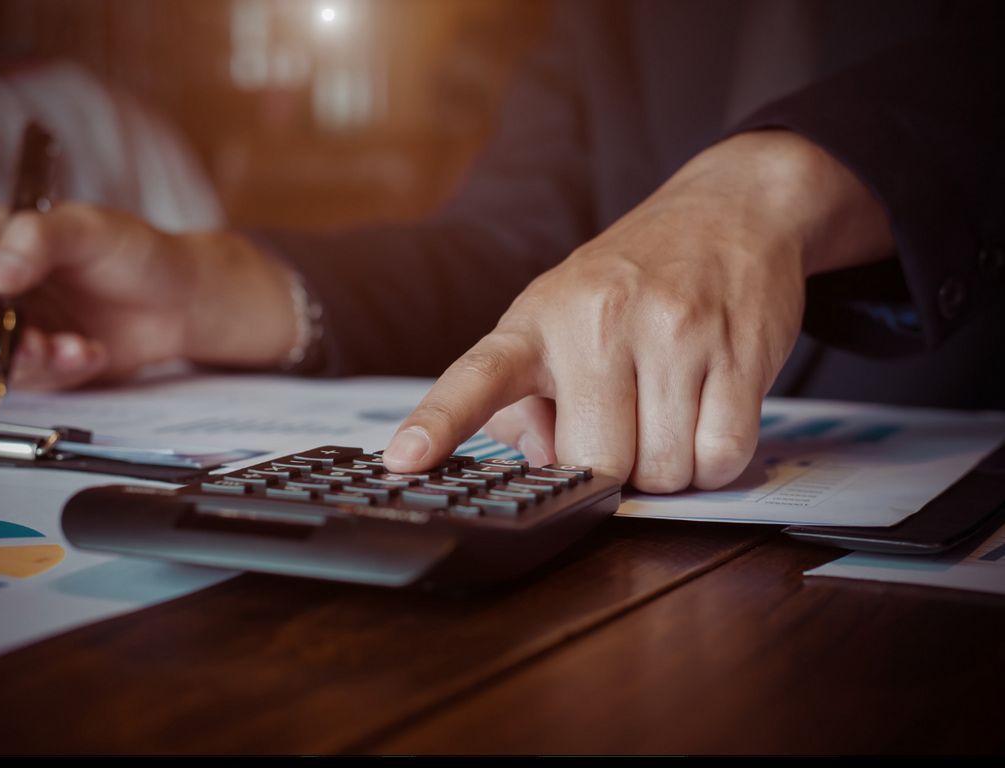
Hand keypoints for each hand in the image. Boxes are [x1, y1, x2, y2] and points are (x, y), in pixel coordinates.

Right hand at [0, 203, 297, 388]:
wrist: (177, 300)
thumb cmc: (136, 254)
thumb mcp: (92, 230)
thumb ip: (39, 240)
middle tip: (39, 346)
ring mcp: (12, 323)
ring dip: (32, 363)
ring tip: (81, 348)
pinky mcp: (33, 358)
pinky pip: (23, 379)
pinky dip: (58, 374)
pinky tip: (92, 352)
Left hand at [383, 131, 893, 489]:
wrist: (729, 209)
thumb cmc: (632, 278)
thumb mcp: (558, 317)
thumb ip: (530, 400)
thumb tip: (544, 462)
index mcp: (537, 320)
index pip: (477, 377)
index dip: (437, 423)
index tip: (403, 462)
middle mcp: (597, 322)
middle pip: (596, 463)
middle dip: (612, 472)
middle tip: (624, 429)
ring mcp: (672, 333)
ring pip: (664, 470)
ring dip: (668, 467)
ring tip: (669, 413)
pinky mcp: (737, 350)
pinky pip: (722, 457)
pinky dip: (715, 460)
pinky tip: (707, 416)